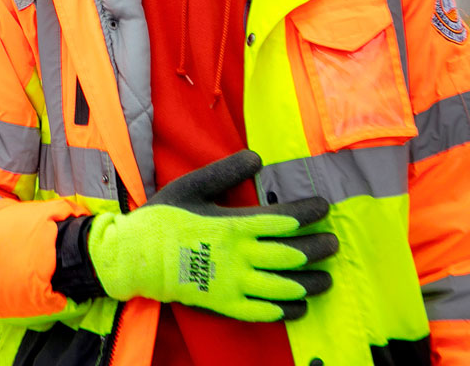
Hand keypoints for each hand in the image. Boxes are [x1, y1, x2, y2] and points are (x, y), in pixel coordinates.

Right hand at [87, 150, 336, 321]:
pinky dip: (285, 310)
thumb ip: (226, 172)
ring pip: (283, 286)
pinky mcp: (225, 304)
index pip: (282, 219)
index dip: (308, 213)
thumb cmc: (163, 218)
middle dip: (318, 249)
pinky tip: (300, 306)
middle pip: (290, 254)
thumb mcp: (192, 186)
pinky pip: (262, 312)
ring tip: (328, 278)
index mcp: (233, 225)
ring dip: (310, 282)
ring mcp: (233, 284)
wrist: (134, 258)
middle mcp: (239, 256)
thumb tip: (258, 158)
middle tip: (335, 244)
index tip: (325, 207)